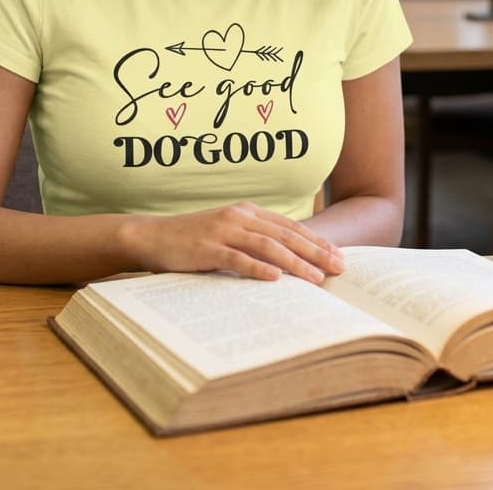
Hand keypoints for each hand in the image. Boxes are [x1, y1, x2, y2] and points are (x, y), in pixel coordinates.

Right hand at [123, 202, 344, 283]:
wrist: (152, 236)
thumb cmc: (192, 239)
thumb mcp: (226, 233)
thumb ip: (253, 240)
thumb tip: (285, 261)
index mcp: (246, 212)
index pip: (289, 227)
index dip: (316, 240)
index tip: (338, 255)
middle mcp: (239, 217)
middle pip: (285, 235)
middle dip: (316, 252)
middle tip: (339, 268)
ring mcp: (223, 231)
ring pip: (268, 247)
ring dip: (295, 263)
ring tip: (316, 278)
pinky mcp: (208, 248)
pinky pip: (238, 259)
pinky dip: (258, 269)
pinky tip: (276, 279)